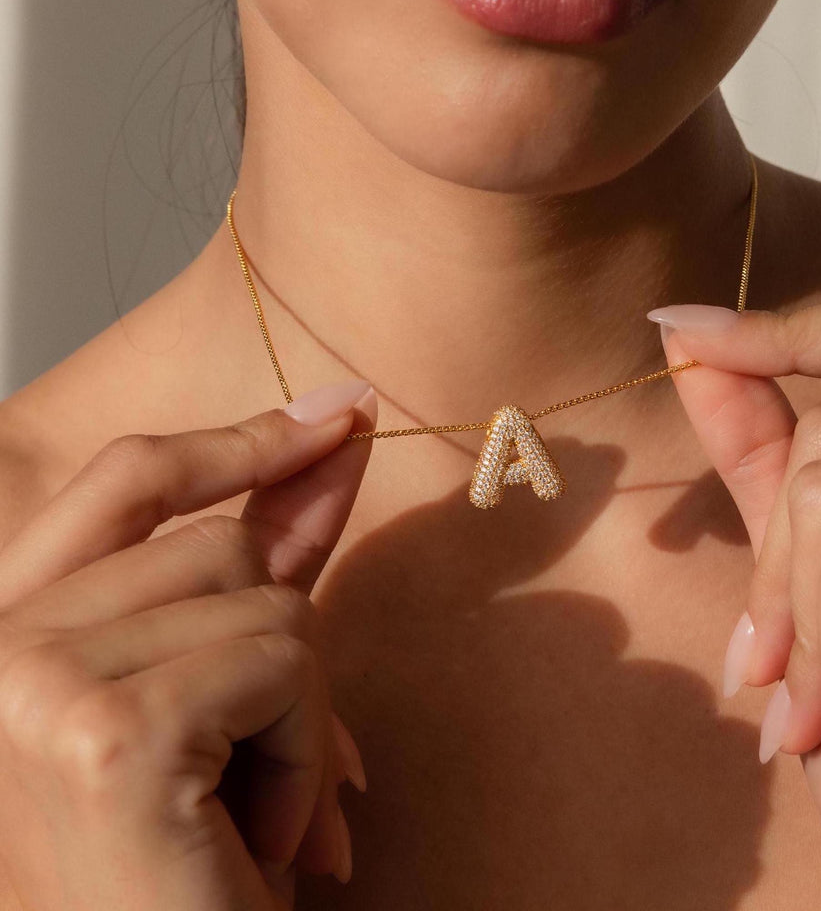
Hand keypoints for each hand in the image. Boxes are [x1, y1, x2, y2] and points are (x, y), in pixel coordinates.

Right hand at [0, 380, 375, 910]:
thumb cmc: (192, 856)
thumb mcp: (226, 685)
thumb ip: (270, 551)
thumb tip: (336, 429)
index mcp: (9, 629)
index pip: (125, 478)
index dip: (235, 440)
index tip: (336, 416)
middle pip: (219, 541)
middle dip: (279, 643)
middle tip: (254, 762)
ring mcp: (34, 683)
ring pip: (264, 598)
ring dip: (296, 711)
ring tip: (246, 808)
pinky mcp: (108, 732)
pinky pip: (282, 662)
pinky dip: (304, 753)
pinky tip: (255, 836)